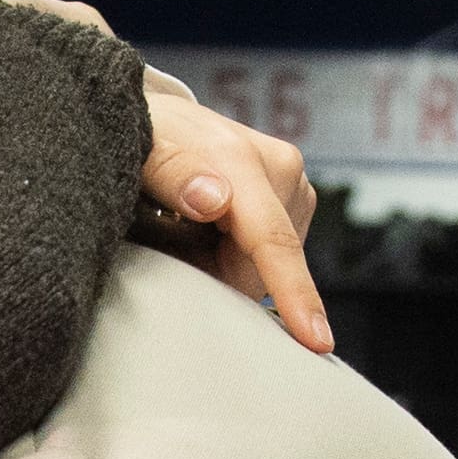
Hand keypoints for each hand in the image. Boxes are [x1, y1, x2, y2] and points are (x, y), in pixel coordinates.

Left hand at [0, 0, 329, 352]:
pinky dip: (233, 253)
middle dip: (215, 271)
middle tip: (171, 239)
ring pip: (262, 267)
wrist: (160, 117)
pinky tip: (210, 228)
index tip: (315, 341)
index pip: (273, 240)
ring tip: (188, 227)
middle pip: (259, 269)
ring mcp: (293, 184)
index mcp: (243, 161)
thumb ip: (174, 175)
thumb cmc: (145, 137)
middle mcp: (282, 168)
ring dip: (222, 261)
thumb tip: (215, 199)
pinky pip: (265, 255)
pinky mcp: (295, 199)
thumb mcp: (142, 149)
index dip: (294, 294)